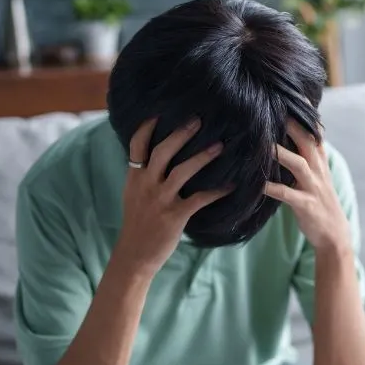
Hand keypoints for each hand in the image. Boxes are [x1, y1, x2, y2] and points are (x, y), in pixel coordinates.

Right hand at [113, 118, 227, 274]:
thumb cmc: (138, 224)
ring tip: (219, 146)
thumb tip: (152, 154)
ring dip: (203, 157)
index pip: (137, 145)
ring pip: (182, 171)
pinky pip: (200, 199)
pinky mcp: (175, 216)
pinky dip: (217, 191)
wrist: (134, 255)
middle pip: (162, 151)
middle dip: (181, 133)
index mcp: (135, 177)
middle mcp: (146, 185)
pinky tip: (232, 185)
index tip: (161, 110)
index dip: (148, 126)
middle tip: (198, 119)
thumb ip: (142, 174)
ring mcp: (160, 200)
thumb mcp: (133, 195)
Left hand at [264, 120, 351, 252]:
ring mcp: (313, 187)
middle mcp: (318, 171)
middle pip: (307, 140)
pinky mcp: (306, 205)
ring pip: (298, 164)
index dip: (306, 113)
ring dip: (280, 152)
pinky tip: (256, 183)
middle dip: (292, 123)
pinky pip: (286, 194)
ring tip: (261, 142)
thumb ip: (306, 155)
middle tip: (273, 107)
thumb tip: (290, 135)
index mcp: (320, 161)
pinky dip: (271, 187)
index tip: (293, 94)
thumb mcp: (317, 175)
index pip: (315, 131)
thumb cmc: (319, 202)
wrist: (334, 235)